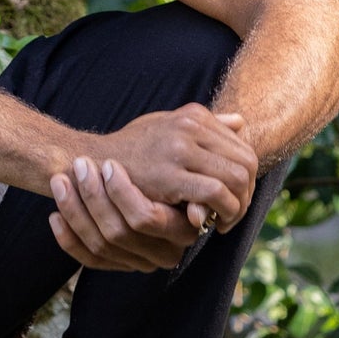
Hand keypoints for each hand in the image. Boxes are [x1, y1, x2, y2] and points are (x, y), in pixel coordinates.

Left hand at [47, 154, 196, 272]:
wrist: (139, 186)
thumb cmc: (163, 166)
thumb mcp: (181, 162)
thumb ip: (199, 156)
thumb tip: (232, 127)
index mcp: (181, 231)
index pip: (147, 217)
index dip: (123, 193)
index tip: (107, 164)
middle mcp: (161, 254)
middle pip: (119, 232)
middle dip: (93, 197)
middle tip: (79, 166)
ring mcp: (136, 262)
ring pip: (100, 245)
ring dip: (74, 210)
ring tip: (59, 179)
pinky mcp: (112, 265)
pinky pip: (86, 260)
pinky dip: (66, 239)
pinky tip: (53, 216)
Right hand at [104, 105, 258, 233]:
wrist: (90, 160)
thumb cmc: (130, 148)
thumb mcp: (167, 126)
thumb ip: (205, 125)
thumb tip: (240, 121)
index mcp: (193, 115)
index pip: (243, 148)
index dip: (247, 178)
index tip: (236, 198)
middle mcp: (191, 126)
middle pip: (246, 164)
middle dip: (246, 194)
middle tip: (232, 215)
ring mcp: (181, 148)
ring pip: (236, 179)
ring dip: (236, 207)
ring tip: (221, 221)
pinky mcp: (170, 174)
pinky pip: (215, 193)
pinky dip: (220, 211)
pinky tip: (207, 223)